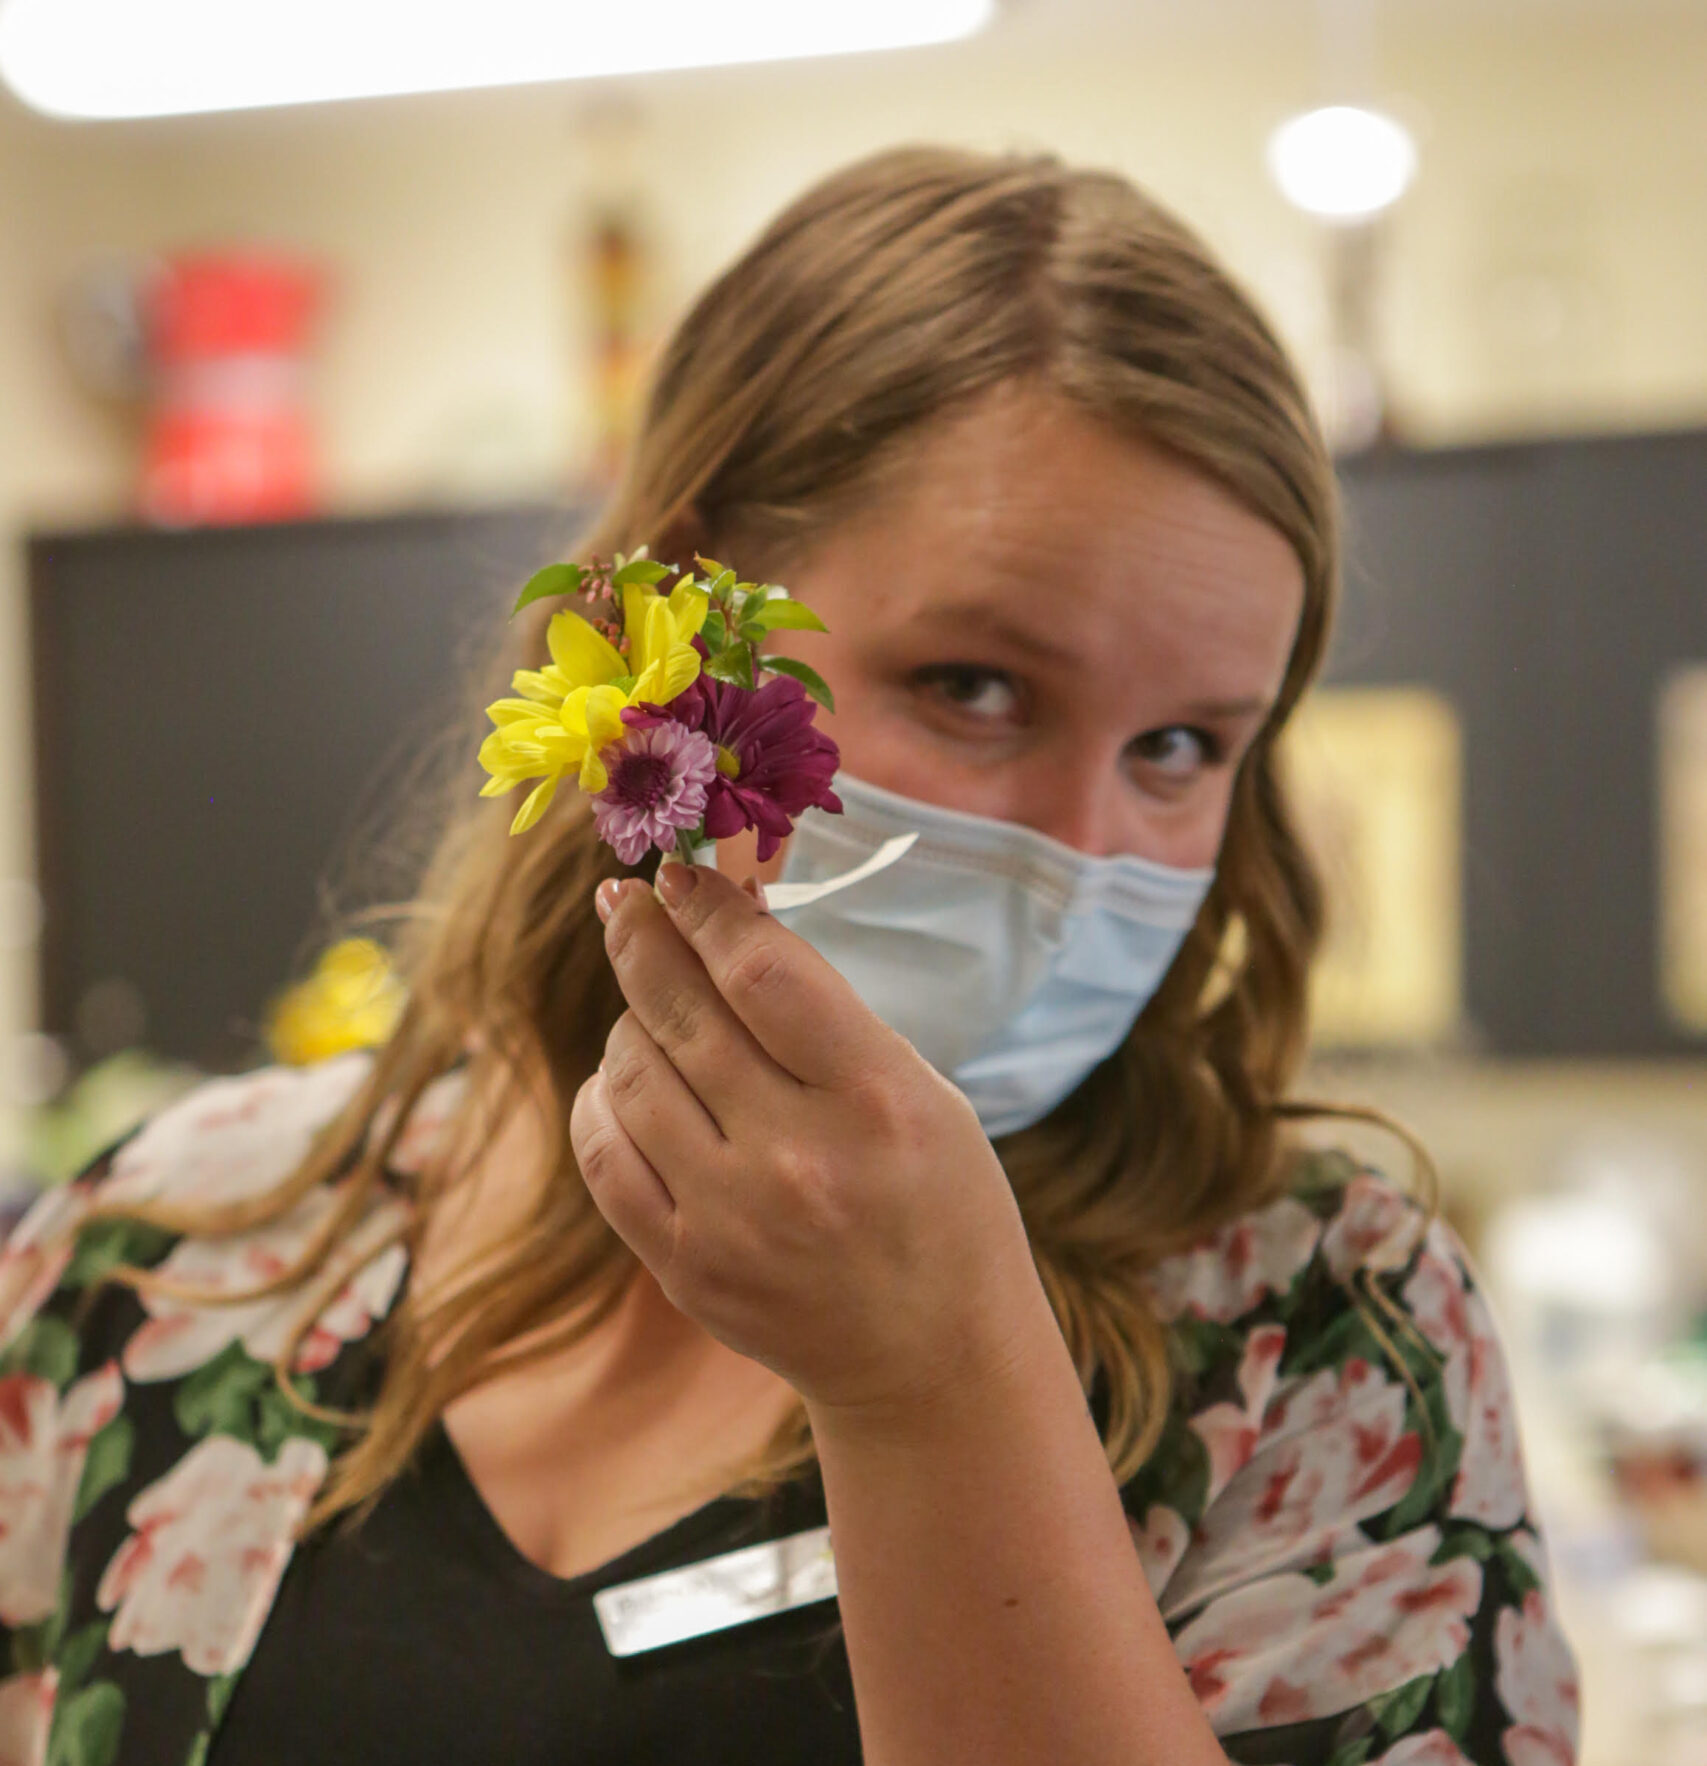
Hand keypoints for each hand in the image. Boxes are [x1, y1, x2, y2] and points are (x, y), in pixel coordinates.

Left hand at [570, 861, 1040, 1418]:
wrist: (930, 1359)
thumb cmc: (938, 1202)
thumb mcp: (918, 1089)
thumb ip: (823, 1012)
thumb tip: (728, 915)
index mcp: (876, 1100)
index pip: (761, 974)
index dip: (706, 910)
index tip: (678, 874)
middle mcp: (797, 1159)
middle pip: (680, 1014)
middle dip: (643, 939)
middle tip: (628, 902)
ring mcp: (730, 1220)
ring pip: (629, 1074)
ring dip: (631, 1021)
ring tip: (655, 1007)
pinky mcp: (684, 1267)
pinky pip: (603, 1153)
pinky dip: (603, 1099)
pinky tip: (627, 1080)